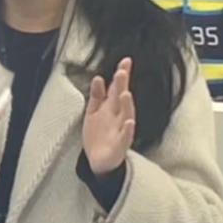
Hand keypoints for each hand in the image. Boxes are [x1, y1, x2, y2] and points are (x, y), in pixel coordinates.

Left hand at [83, 57, 135, 175]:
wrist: (99, 161)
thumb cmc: (98, 135)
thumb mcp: (93, 112)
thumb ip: (96, 95)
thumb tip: (98, 77)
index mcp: (111, 107)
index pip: (117, 88)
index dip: (121, 75)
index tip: (125, 61)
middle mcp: (118, 116)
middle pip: (121, 98)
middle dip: (122, 85)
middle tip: (122, 71)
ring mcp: (120, 130)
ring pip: (126, 116)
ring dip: (127, 105)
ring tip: (126, 94)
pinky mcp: (120, 145)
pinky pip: (125, 137)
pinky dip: (128, 130)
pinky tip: (129, 123)